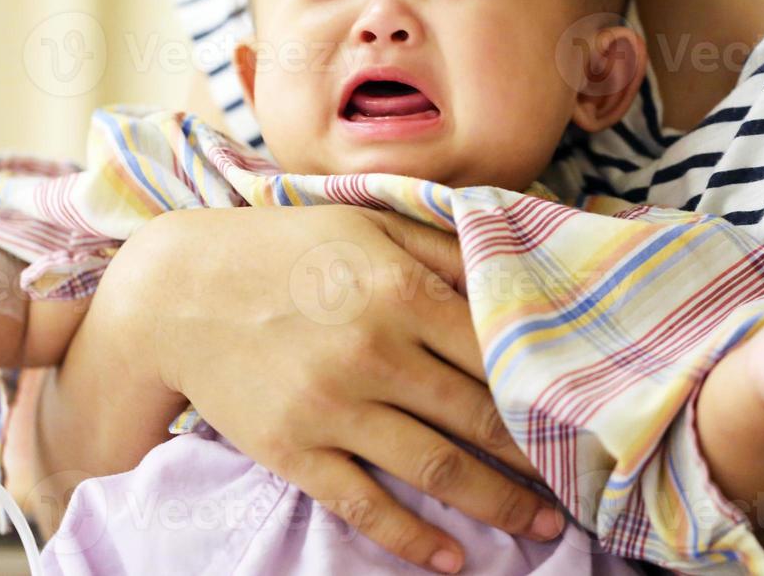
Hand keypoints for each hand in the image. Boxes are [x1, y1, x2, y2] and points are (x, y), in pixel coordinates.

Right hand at [113, 205, 563, 573]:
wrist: (178, 291)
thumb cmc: (285, 249)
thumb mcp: (367, 222)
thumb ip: (443, 245)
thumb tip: (515, 270)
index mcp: (400, 289)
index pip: (498, 350)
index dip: (547, 385)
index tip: (585, 412)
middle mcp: (374, 350)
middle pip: (479, 416)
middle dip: (539, 456)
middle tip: (583, 483)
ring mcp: (332, 406)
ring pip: (435, 468)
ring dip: (498, 505)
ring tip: (543, 527)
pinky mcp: (294, 450)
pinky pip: (364, 505)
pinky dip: (414, 540)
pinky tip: (453, 559)